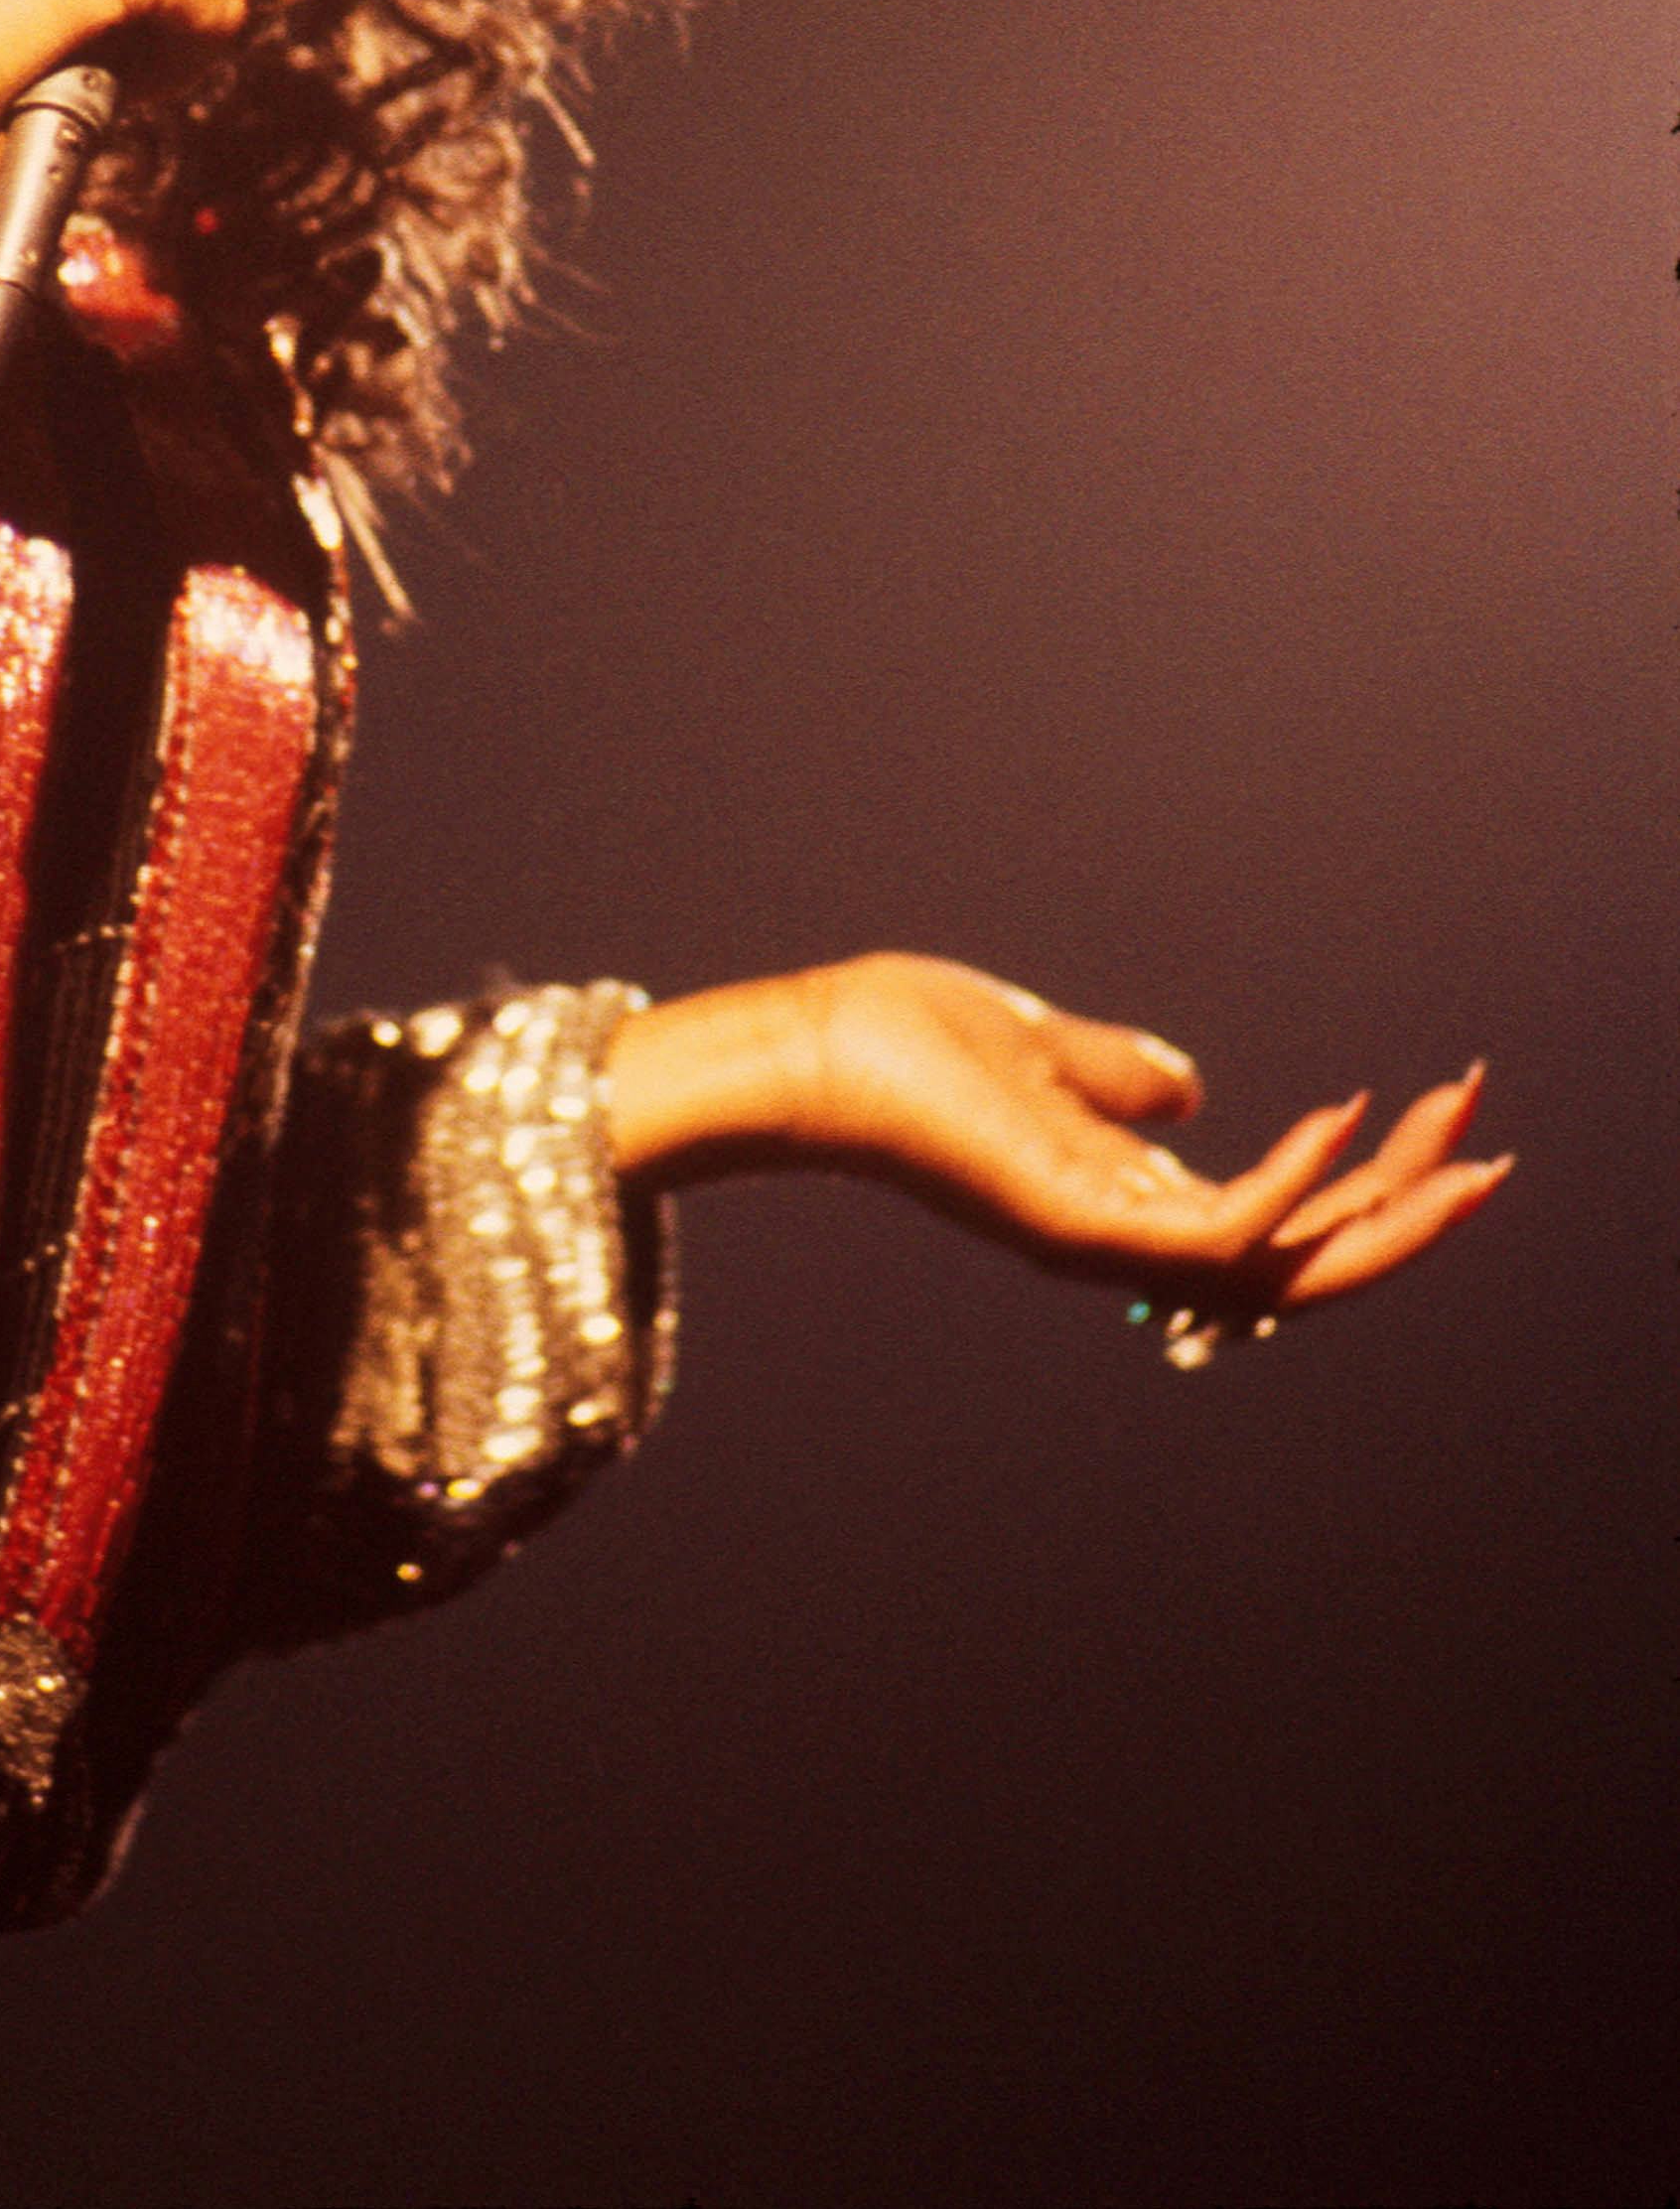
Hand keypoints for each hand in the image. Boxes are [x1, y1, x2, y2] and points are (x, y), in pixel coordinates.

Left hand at [602, 953, 1507, 1326]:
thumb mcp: (1045, 1047)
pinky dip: (1289, 1182)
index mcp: (1127, 1203)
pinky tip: (1341, 1117)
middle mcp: (1128, 1241)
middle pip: (1306, 1262)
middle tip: (1493, 1147)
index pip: (1278, 1223)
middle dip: (1409, 1212)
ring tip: (1458, 1134)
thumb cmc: (907, 1044)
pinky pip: (1214, 1227)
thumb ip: (1122, 1077)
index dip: (1367, 1185)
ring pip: (1286, 1264)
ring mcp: (1107, 1241)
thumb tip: (1190, 1088)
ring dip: (1382, 1203)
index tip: (1442, 1119)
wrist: (814, 1050)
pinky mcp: (1080, 1222)